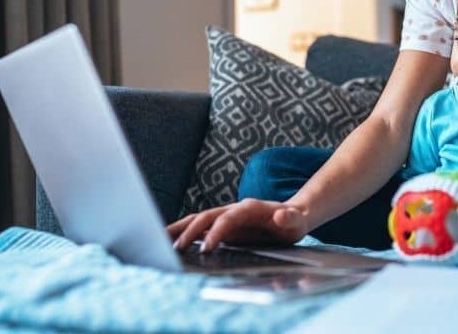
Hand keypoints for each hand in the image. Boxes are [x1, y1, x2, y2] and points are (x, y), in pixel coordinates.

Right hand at [166, 198, 308, 252]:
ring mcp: (226, 216)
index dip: (216, 232)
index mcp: (250, 208)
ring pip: (198, 220)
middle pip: (207, 216)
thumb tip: (281, 216)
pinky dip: (184, 232)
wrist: (292, 216)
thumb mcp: (297, 222)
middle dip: (191, 231)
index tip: (207, 249)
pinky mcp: (223, 226)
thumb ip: (290, 219)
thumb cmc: (293, 221)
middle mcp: (234, 209)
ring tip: (160, 240)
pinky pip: (200, 228)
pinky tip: (171, 242)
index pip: (228, 218)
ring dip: (180, 229)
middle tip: (177, 249)